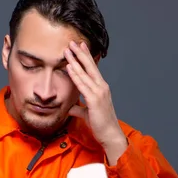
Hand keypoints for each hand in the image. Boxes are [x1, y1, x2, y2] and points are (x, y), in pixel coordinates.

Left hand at [65, 41, 127, 163]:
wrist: (110, 135)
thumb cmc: (101, 125)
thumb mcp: (88, 114)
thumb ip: (80, 109)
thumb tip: (71, 108)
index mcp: (101, 88)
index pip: (93, 69)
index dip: (86, 57)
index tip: (80, 46)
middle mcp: (102, 87)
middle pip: (90, 66)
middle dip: (80, 53)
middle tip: (73, 42)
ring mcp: (99, 93)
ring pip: (85, 73)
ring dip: (75, 61)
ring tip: (67, 51)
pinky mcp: (94, 100)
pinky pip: (82, 85)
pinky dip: (76, 75)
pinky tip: (70, 67)